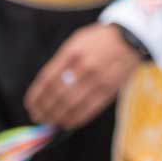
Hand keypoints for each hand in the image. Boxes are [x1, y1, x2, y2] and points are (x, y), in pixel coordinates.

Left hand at [24, 23, 143, 128]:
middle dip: (44, 110)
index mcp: (71, 53)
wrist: (130, 37)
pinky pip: (89, 110)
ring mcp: (97, 80)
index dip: (37, 96)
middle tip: (37, 117)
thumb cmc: (98, 41)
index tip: (30, 106)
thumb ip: (61, 63)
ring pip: (71, 105)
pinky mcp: (109, 90)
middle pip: (57, 95)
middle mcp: (83, 67)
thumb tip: (44, 89)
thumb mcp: (76, 43)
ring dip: (57, 117)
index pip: (47, 80)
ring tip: (49, 122)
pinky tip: (66, 123)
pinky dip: (75, 119)